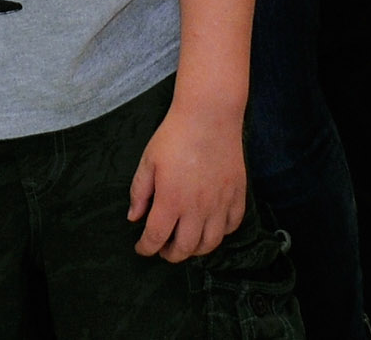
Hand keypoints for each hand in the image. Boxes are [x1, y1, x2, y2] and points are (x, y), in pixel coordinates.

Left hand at [127, 99, 247, 260]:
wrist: (209, 116)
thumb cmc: (175, 135)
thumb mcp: (149, 161)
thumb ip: (139, 192)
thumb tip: (134, 217)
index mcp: (171, 200)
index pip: (156, 238)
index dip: (146, 248)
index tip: (142, 248)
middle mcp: (197, 208)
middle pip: (185, 248)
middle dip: (171, 255)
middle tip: (164, 250)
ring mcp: (220, 204)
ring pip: (210, 243)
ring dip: (196, 250)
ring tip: (187, 243)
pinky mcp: (237, 195)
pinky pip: (232, 226)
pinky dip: (221, 233)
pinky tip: (210, 227)